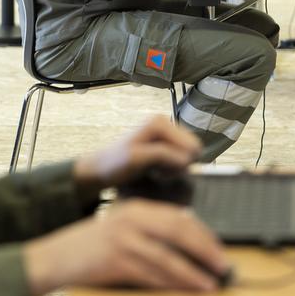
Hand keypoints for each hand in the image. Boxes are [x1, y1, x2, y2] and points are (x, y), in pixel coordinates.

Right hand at [24, 199, 228, 295]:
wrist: (55, 257)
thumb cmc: (90, 247)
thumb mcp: (121, 229)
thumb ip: (149, 231)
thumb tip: (185, 245)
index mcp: (135, 208)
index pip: (178, 216)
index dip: (203, 233)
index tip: (218, 247)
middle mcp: (132, 218)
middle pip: (179, 231)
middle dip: (206, 249)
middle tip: (224, 264)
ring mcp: (124, 239)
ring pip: (169, 256)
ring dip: (194, 272)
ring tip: (213, 283)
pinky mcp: (117, 260)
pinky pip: (153, 274)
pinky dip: (174, 283)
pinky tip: (188, 290)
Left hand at [74, 116, 200, 189]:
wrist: (101, 170)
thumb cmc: (115, 164)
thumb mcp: (137, 159)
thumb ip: (162, 155)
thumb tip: (187, 160)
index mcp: (159, 123)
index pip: (192, 146)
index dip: (181, 163)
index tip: (161, 172)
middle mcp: (164, 122)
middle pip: (193, 149)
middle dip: (179, 164)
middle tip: (159, 172)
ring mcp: (165, 132)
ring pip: (188, 155)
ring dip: (175, 168)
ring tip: (156, 172)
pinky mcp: (164, 142)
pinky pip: (181, 158)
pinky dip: (172, 168)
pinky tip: (156, 170)